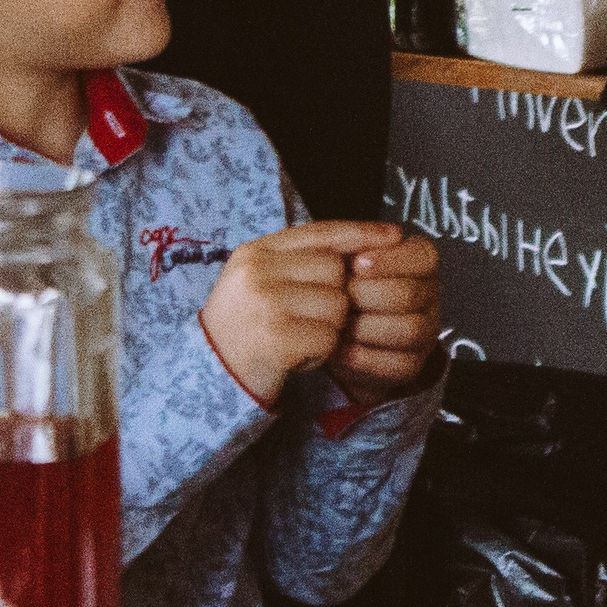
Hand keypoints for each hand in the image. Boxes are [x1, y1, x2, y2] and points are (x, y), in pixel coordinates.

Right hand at [200, 222, 403, 405]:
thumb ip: (301, 260)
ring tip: (300, 337)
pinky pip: (329, 339)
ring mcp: (266, 304)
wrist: (212, 373)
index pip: (320, 232)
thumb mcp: (262, 281)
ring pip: (337, 305)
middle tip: (309, 317)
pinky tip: (297, 356)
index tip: (395, 235)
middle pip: (336, 270)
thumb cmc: (246, 325)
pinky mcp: (278, 339)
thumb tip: (365, 246)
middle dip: (337, 296)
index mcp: (255, 252)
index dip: (360, 233)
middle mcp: (258, 272)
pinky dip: (321, 352)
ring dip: (330, 328)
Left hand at [329, 234, 442, 405]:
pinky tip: (339, 348)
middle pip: (411, 294)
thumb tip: (390, 233)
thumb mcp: (340, 256)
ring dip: (366, 327)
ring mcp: (424, 334)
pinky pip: (397, 364)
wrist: (325, 333)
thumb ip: (358, 237)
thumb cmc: (337, 285)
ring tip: (337, 323)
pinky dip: (363, 357)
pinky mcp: (411, 366)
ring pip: (409, 330)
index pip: (423, 256)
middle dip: (369, 295)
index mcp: (419, 263)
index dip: (391, 260)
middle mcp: (429, 298)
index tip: (356, 263)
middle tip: (340, 296)